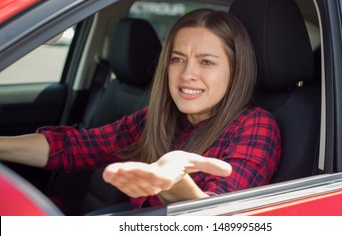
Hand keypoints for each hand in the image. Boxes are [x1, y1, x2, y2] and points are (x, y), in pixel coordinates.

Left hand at [102, 150, 231, 200]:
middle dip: (125, 175)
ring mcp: (143, 185)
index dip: (144, 174)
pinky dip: (115, 180)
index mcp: (166, 177)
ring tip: (108, 172)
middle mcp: (154, 183)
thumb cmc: (180, 165)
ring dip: (117, 177)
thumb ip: (210, 165)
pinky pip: (125, 184)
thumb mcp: (194, 161)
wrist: (170, 172)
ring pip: (129, 183)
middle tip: (111, 171)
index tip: (133, 170)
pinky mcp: (135, 185)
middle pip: (138, 180)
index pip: (156, 177)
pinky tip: (109, 174)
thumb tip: (229, 170)